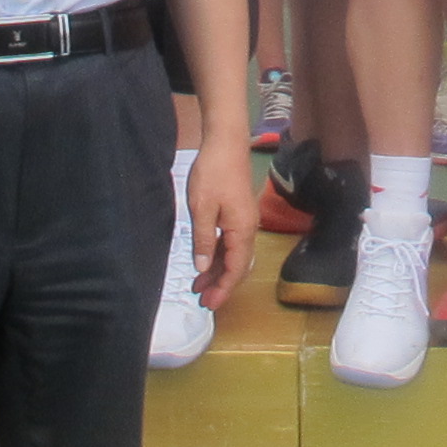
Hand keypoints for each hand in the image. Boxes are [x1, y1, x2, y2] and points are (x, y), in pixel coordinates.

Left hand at [187, 146, 257, 309]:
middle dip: (221, 284)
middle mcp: (248, 228)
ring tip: (199, 284)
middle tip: (201, 299)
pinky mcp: (238, 212)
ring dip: (218, 270)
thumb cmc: (213, 173)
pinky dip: (219, 254)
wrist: (226, 141)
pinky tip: (206, 259)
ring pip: (233, 254)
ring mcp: (244, 220)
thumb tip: (203, 267)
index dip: (223, 289)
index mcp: (242, 230)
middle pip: (237, 265)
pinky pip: (231, 241)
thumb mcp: (202, 209)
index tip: (209, 305)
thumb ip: (203, 240)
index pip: (235, 269)